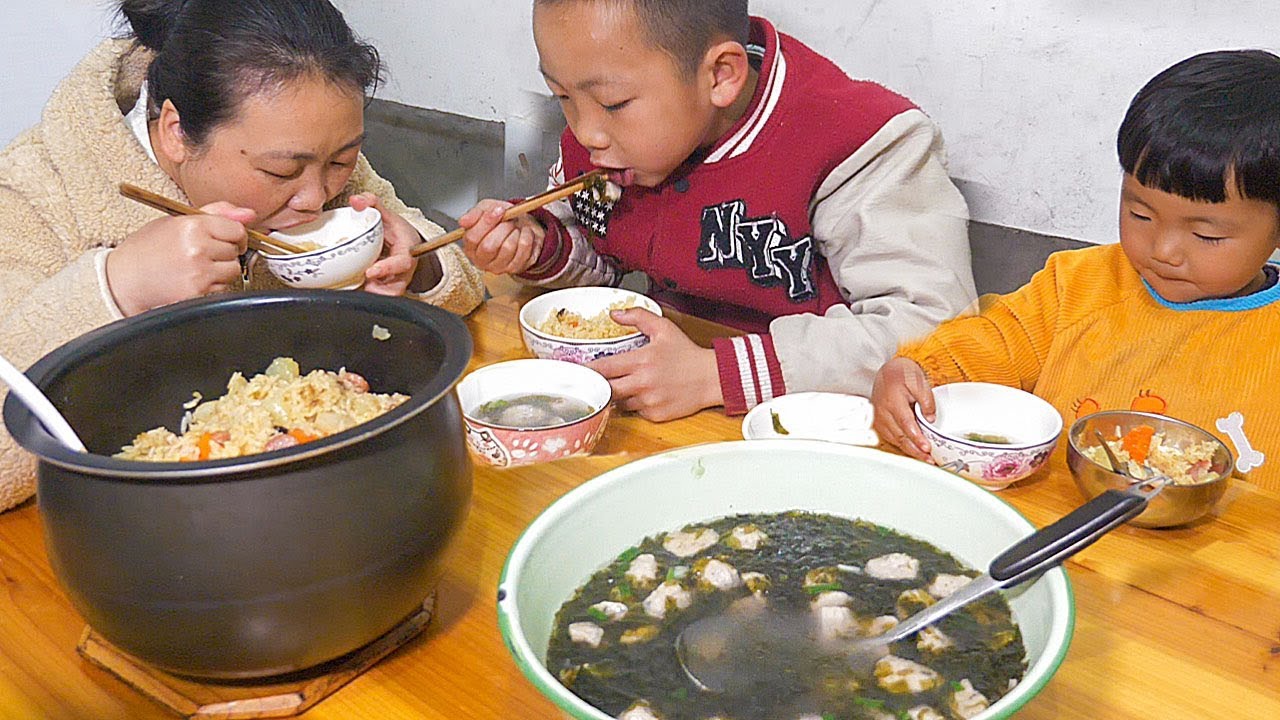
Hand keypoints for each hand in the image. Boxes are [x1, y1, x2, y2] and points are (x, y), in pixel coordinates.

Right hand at [107, 201, 253, 315]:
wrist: (122, 280)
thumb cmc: (147, 250)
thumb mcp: (176, 221)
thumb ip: (215, 212)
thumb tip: (248, 214)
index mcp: (192, 225)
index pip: (237, 229)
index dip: (234, 235)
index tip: (226, 239)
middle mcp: (197, 248)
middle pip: (236, 251)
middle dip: (223, 253)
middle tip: (200, 254)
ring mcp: (199, 272)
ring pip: (232, 271)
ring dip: (220, 271)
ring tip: (195, 268)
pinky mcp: (198, 293)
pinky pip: (222, 289)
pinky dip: (212, 287)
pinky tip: (191, 281)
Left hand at [351, 192, 422, 295]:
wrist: (407, 244)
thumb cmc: (398, 232)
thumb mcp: (387, 214)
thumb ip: (371, 203)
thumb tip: (356, 201)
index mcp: (407, 252)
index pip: (401, 263)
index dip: (387, 269)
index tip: (370, 271)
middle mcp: (404, 271)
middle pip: (395, 288)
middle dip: (377, 289)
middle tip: (359, 282)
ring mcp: (398, 282)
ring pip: (387, 296)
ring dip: (371, 293)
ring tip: (356, 284)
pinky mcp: (389, 290)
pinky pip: (380, 298)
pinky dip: (367, 294)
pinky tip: (356, 287)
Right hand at [459, 199, 545, 274]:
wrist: (520, 226)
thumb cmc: (500, 220)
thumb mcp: (485, 210)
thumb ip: (474, 214)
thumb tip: (463, 222)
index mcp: (470, 246)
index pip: (472, 238)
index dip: (486, 223)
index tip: (499, 210)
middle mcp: (481, 260)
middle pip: (489, 246)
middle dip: (502, 228)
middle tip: (509, 219)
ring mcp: (498, 267)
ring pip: (507, 248)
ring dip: (515, 232)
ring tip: (516, 226)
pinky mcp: (515, 268)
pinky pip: (523, 251)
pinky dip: (527, 237)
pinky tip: (524, 233)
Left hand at [587, 308, 722, 421]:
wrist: (711, 378)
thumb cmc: (687, 354)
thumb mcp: (664, 328)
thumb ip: (637, 317)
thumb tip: (615, 314)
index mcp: (641, 361)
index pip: (603, 369)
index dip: (586, 371)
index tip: (576, 371)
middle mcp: (642, 383)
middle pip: (605, 390)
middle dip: (597, 386)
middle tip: (592, 382)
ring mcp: (648, 402)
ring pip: (619, 403)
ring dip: (617, 395)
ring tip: (625, 384)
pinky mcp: (655, 415)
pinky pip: (635, 412)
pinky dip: (634, 405)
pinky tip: (642, 394)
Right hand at [871, 357, 935, 460]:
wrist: (887, 372)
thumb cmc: (901, 375)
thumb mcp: (918, 381)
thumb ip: (926, 400)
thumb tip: (930, 418)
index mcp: (892, 401)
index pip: (905, 424)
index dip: (917, 437)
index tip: (926, 447)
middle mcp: (882, 413)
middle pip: (900, 436)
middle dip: (915, 450)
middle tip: (929, 459)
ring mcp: (879, 420)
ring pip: (895, 440)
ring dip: (910, 451)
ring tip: (925, 458)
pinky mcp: (879, 424)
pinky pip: (891, 439)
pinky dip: (903, 446)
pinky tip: (914, 450)